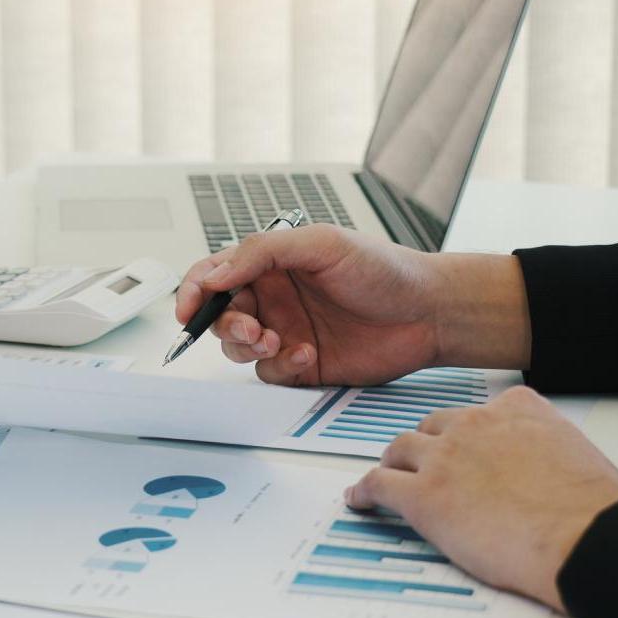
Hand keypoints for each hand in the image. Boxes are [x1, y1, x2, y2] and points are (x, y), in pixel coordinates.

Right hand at [176, 225, 529, 385]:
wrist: (429, 312)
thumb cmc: (385, 270)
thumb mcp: (322, 244)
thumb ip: (263, 252)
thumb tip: (217, 271)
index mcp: (271, 263)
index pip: (215, 274)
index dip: (193, 291)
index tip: (189, 309)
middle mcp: (274, 297)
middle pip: (221, 316)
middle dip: (226, 325)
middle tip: (252, 328)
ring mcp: (287, 331)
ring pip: (240, 348)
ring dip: (251, 347)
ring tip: (278, 340)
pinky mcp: (303, 365)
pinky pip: (270, 373)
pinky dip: (281, 366)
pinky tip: (307, 354)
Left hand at [345, 387, 617, 611]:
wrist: (585, 538)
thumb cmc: (594, 509)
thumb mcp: (580, 455)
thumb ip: (551, 451)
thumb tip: (552, 472)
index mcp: (518, 409)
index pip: (481, 410)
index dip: (469, 433)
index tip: (467, 446)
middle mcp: (476, 423)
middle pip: (434, 426)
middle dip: (427, 445)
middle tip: (424, 465)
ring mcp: (445, 457)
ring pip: (401, 449)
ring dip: (393, 463)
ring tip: (387, 477)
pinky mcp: (423, 496)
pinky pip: (379, 485)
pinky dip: (365, 492)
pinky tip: (360, 500)